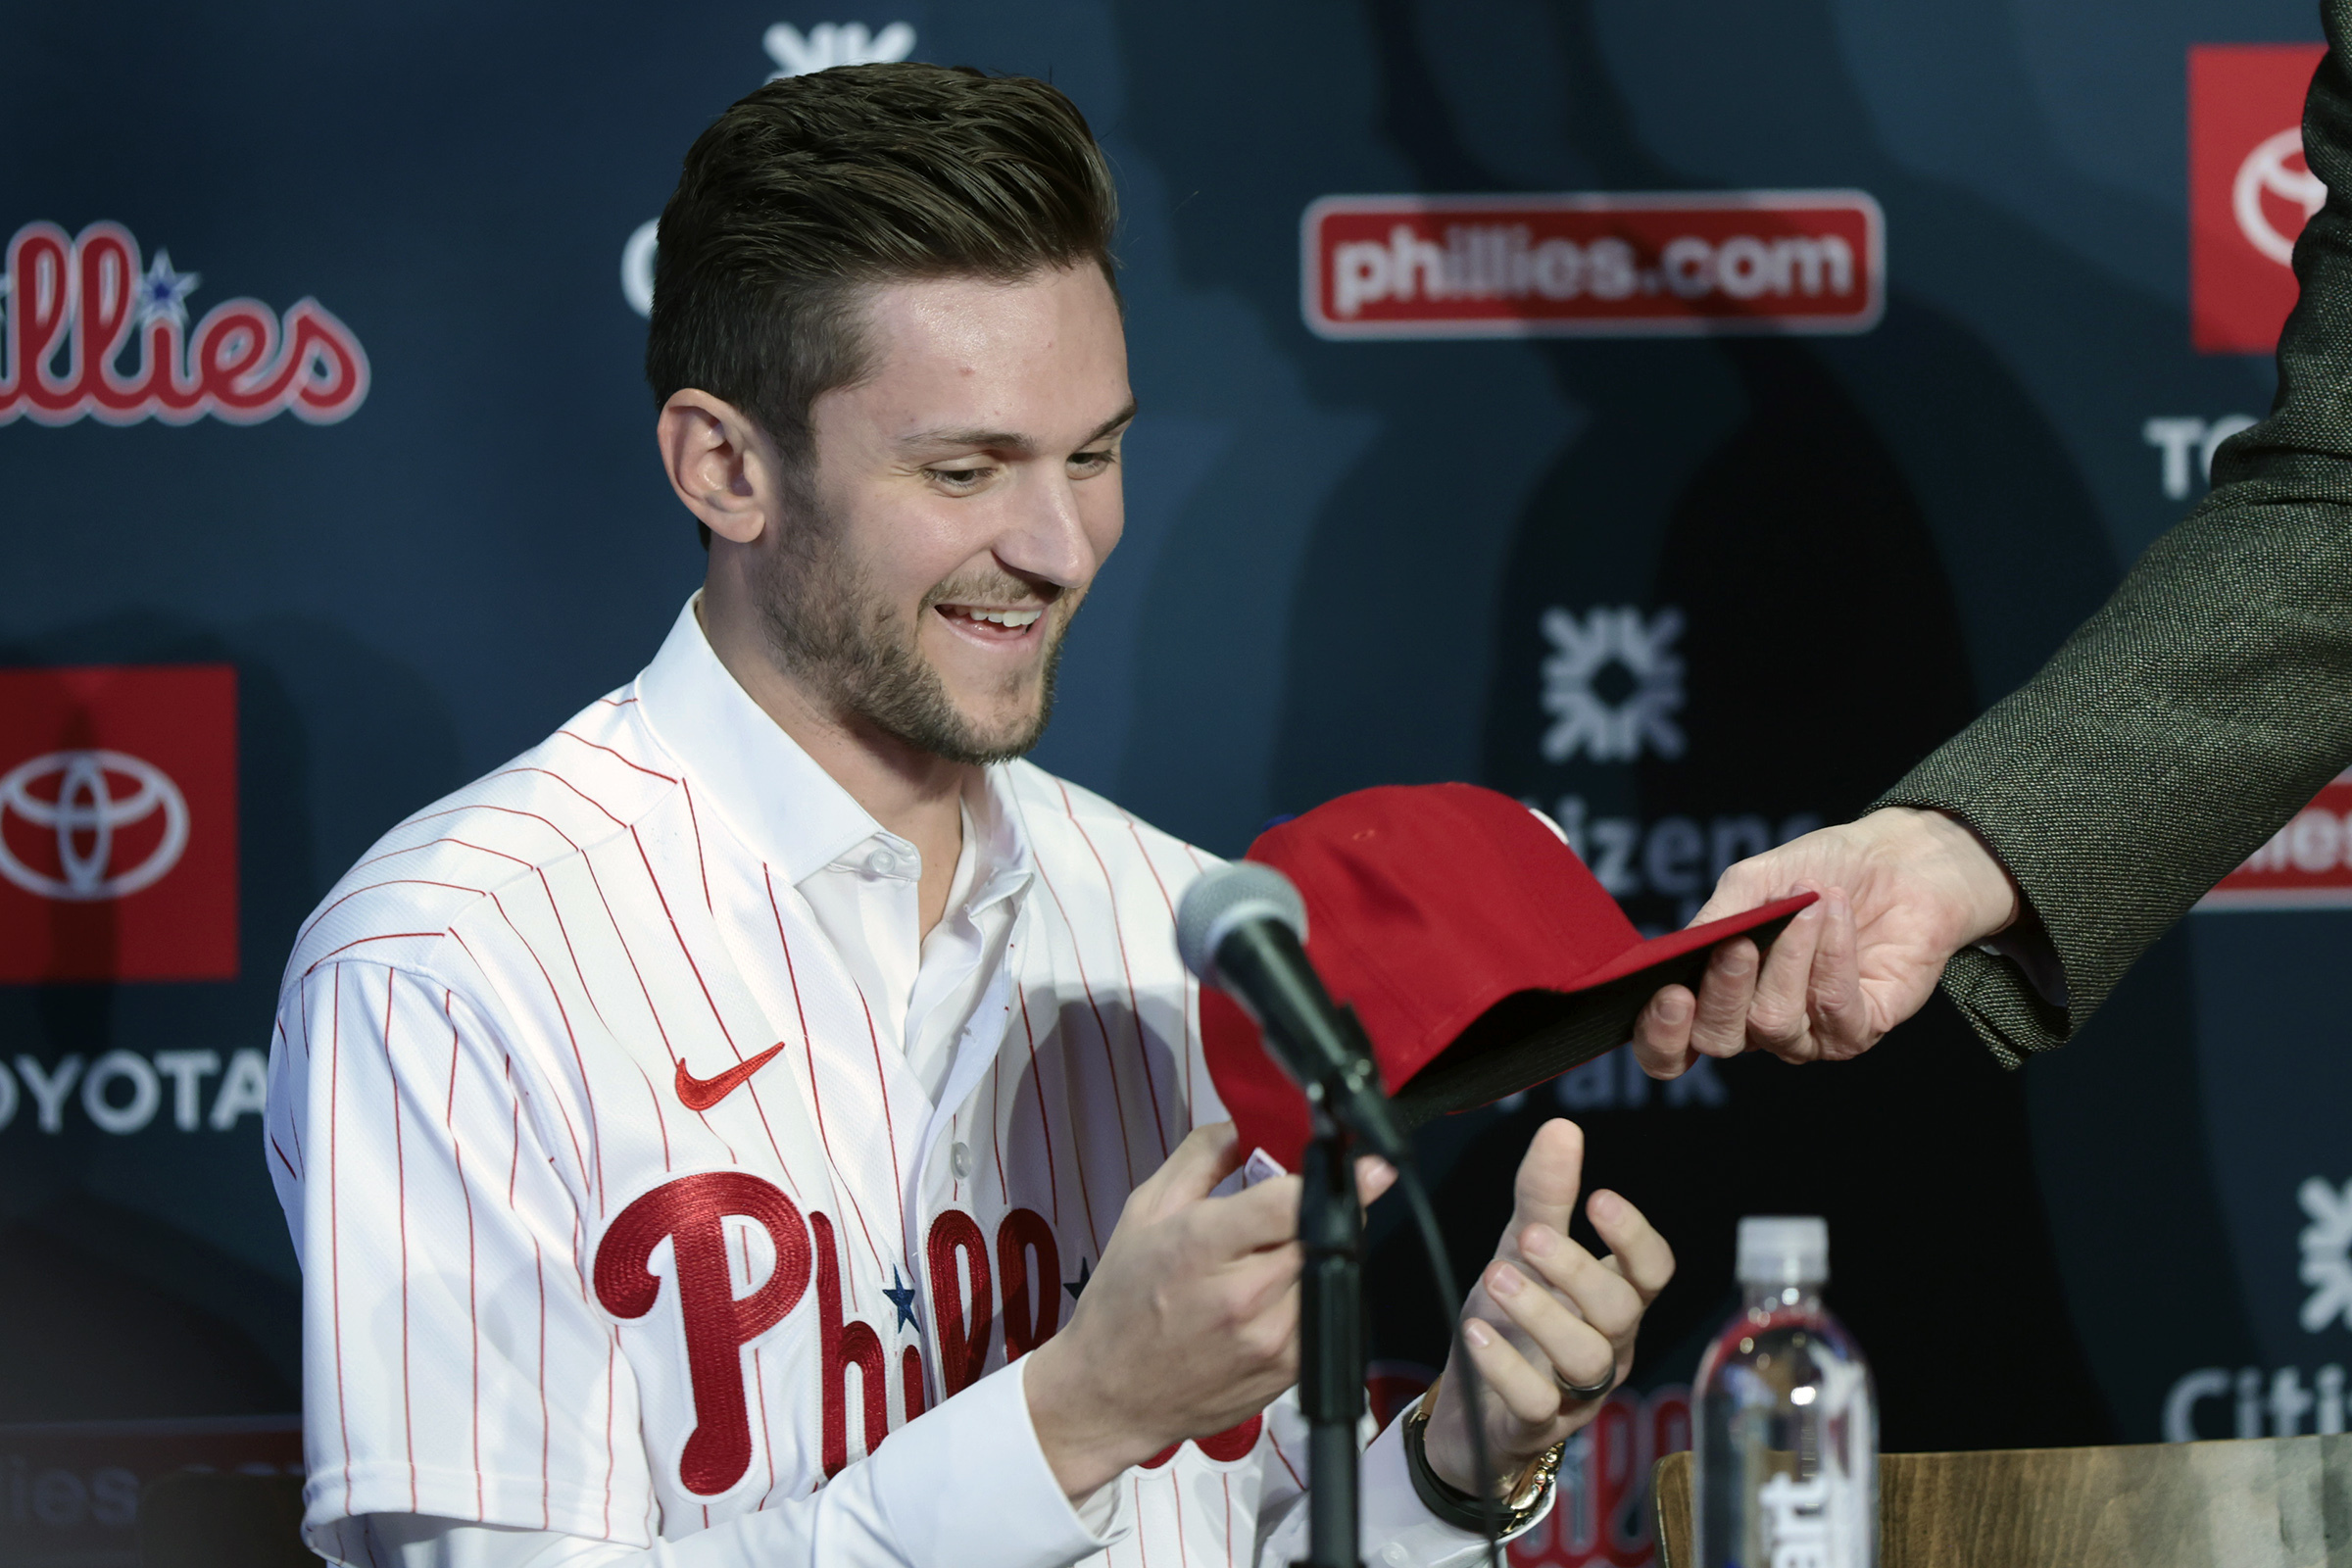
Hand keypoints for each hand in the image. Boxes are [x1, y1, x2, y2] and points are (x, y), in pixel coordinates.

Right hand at [1022, 1120, 1395, 1499]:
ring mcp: (1273, 1340)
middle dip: (1324, 1211)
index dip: (1332, 1178)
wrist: (1112, 1395)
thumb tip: (1250, 1126)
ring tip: (1277, 1254)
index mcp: (1201, 1247)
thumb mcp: (1145, 1212)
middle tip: (1303, 1205)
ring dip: (1321, 1252)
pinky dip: (1316, 1291)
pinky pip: (1329, 1312)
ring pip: (1334, 1272)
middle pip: (1323, 1233)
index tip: (1365, 1165)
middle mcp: (1243, 1296)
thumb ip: (1202, 1157)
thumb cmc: (1123, 1303)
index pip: (1289, 1202)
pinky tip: (1278, 1292)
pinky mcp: (1290, 1372)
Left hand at [1419, 1119, 1672, 1493]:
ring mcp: (1576, 1392)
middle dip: (1578, 1269)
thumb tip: (1562, 1127)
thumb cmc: (1513, 1320)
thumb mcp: (1523, 1250)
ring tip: (1497, 1276)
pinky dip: (1508, 1367)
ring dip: (1542, 1314)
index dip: (1635, 1238)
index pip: (1653, 1271)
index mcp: (1612, 1298)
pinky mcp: (1537, 1427)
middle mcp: (1607, 1346)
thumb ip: (1545, 1196)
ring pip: (1586, 1358)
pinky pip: (1538, 1404)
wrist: (1469, 1406)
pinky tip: (1477, 1333)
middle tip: (1531, 1237)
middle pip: (1621, 1310)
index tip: (1600, 1199)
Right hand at [1629, 807, 2021, 1079]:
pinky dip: (1831, 953)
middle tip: (1738, 943)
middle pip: (1718, 1041)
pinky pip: (1833, 1008)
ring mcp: (1808, 1034)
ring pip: (1774, 1021)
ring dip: (1789, 954)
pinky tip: (1834, 911)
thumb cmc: (1817, 872)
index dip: (1660, 1036)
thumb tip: (1685, 948)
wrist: (1896, 863)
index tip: (1671, 993)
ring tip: (1809, 902)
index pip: (1672, 1049)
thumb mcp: (1753, 883)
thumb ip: (1717, 918)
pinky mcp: (1859, 1030)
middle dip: (1722, 991)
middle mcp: (1757, 1026)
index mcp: (1717, 996)